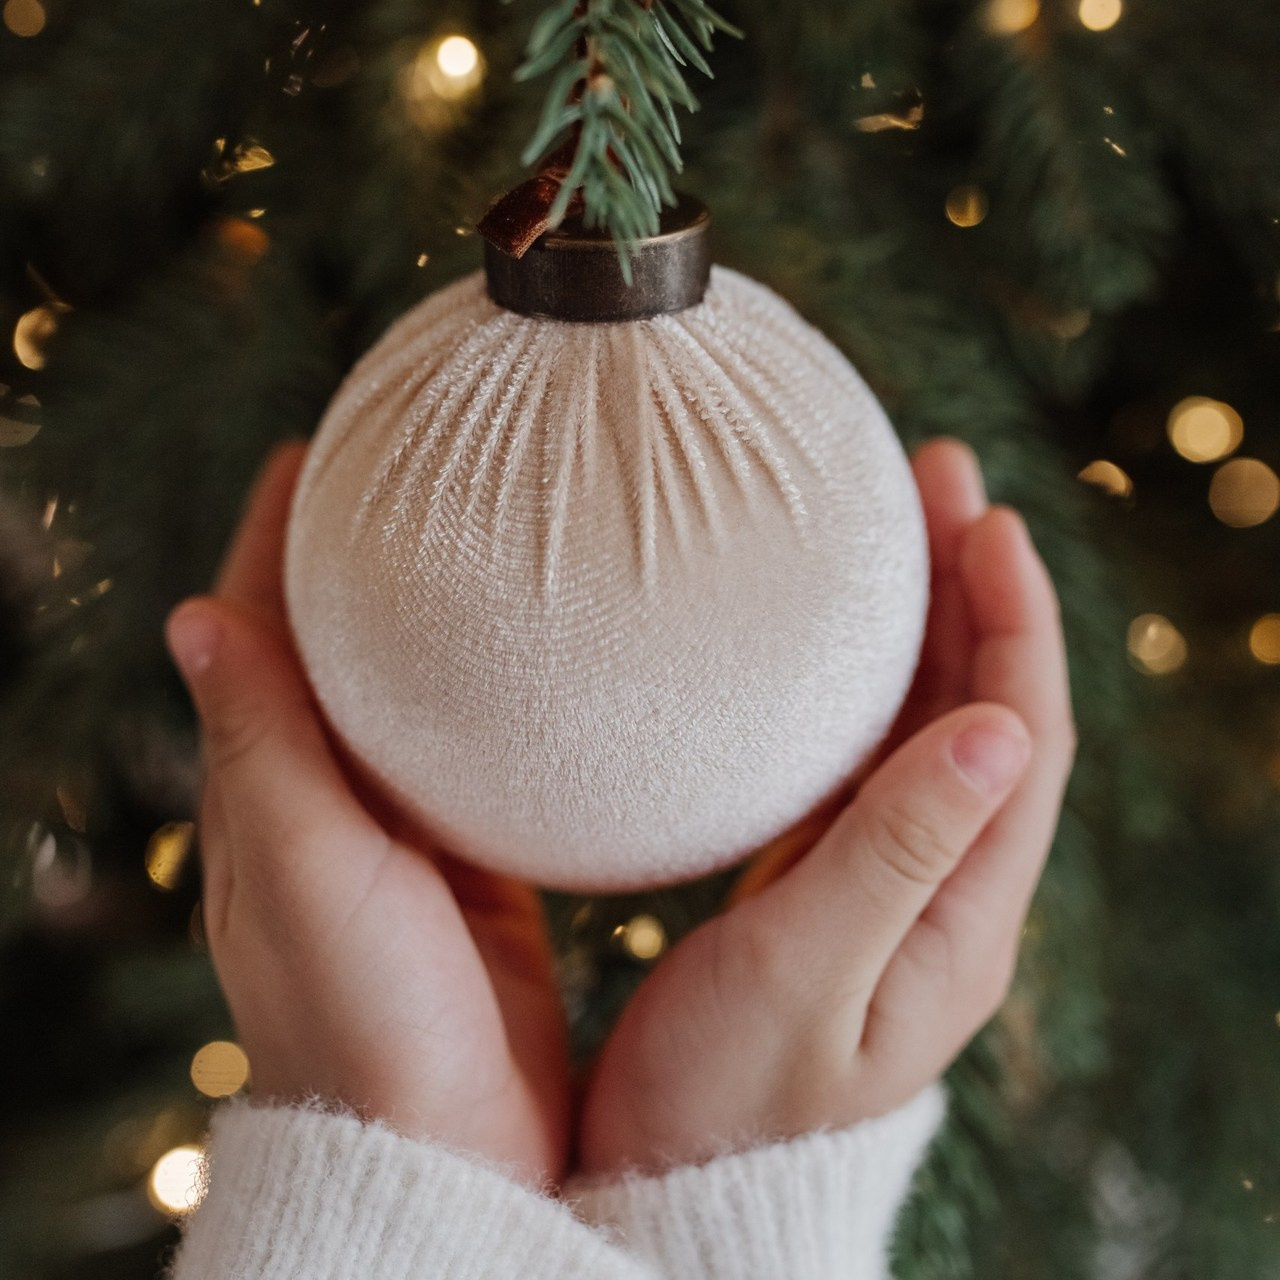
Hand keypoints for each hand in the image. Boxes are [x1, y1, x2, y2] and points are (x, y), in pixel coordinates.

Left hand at [165, 444, 569, 1185]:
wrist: (449, 1145)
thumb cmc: (366, 1023)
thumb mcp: (308, 874)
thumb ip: (262, 750)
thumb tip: (194, 615)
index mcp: (269, 796)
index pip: (258, 632)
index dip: (277, 537)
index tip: (316, 447)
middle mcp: (326, 806)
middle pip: (330, 648)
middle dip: (355, 557)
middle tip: (409, 470)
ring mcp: (400, 836)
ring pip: (403, 696)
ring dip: (421, 619)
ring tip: (476, 540)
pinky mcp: (471, 867)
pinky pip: (469, 756)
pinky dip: (482, 697)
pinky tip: (530, 665)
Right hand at [578, 438, 1075, 1174]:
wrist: (677, 1182)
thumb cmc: (726, 1098)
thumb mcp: (805, 976)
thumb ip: (894, 855)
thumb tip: (996, 727)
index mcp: (960, 916)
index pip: (1019, 737)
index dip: (1011, 621)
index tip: (987, 519)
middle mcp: (942, 892)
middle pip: (982, 711)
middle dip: (972, 590)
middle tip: (939, 481)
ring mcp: (890, 886)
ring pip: (925, 728)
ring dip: (923, 625)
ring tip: (897, 527)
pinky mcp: (831, 887)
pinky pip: (869, 762)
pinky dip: (867, 687)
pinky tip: (835, 641)